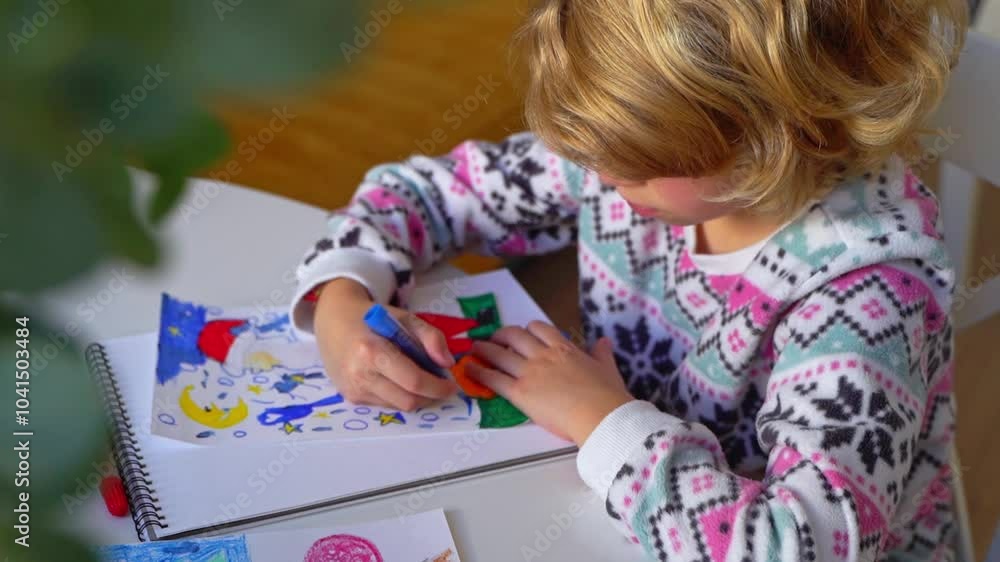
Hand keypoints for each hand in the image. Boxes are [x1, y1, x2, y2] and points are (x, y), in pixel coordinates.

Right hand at [314, 278, 457, 410]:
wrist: (333, 321)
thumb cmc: (372, 318)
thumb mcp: (405, 317)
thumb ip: (431, 337)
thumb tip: (448, 364)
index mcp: (372, 351)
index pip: (413, 381)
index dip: (438, 387)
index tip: (452, 384)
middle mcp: (360, 374)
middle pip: (408, 400)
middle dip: (431, 396)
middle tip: (442, 385)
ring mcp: (353, 389)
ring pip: (398, 406)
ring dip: (416, 397)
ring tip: (421, 379)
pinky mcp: (351, 398)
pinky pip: (385, 404)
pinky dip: (399, 395)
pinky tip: (399, 380)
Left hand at [468, 321, 632, 444]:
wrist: (601, 416)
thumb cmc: (608, 396)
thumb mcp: (608, 368)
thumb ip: (602, 354)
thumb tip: (603, 342)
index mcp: (565, 349)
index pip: (540, 329)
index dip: (527, 329)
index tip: (522, 334)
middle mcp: (544, 356)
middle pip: (515, 336)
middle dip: (502, 335)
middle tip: (494, 339)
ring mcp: (530, 372)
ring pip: (500, 354)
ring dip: (485, 349)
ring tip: (475, 350)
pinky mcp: (520, 392)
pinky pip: (494, 378)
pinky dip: (479, 372)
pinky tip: (470, 371)